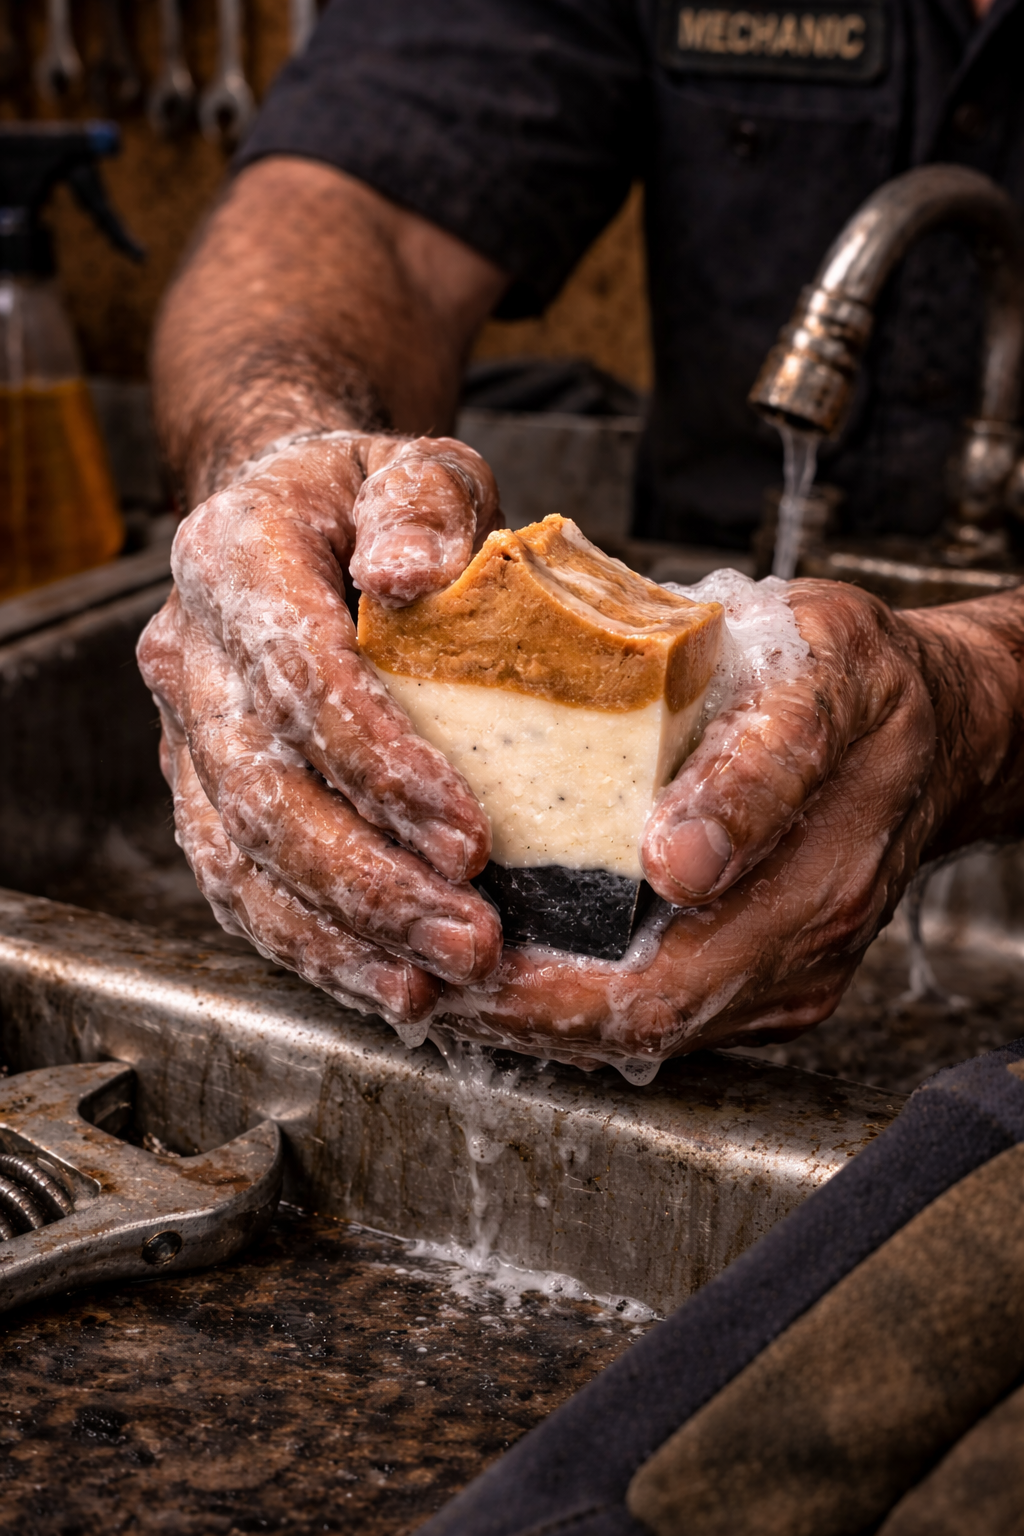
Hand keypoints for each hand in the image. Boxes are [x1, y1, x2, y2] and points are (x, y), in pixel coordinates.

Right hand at [137, 432, 504, 1024]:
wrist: (292, 519)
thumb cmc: (368, 501)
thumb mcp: (416, 468)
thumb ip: (422, 505)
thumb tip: (411, 571)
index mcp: (233, 558)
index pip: (300, 674)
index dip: (382, 766)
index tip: (473, 839)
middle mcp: (188, 654)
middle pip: (264, 792)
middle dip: (370, 881)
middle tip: (472, 939)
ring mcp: (186, 732)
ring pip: (239, 860)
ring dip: (338, 937)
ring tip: (433, 985)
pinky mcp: (203, 791)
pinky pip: (239, 886)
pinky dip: (309, 946)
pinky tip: (383, 981)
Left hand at [442, 579, 949, 1064]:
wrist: (935, 725)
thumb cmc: (861, 680)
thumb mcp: (819, 674)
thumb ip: (755, 766)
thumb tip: (677, 865)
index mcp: (814, 875)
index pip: (667, 981)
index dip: (552, 993)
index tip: (463, 966)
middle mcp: (802, 944)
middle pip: (646, 1025)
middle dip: (522, 1014)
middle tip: (424, 978)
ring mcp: (792, 971)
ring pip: (654, 1032)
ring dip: (542, 1015)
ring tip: (445, 977)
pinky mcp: (776, 977)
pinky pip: (673, 1006)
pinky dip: (586, 998)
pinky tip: (520, 966)